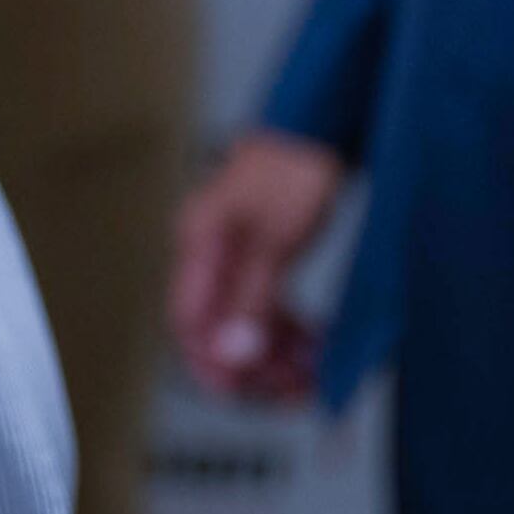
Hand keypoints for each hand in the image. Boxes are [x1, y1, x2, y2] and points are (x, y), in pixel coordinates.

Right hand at [169, 130, 345, 400]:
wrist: (324, 121)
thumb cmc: (295, 163)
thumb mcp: (276, 238)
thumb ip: (251, 299)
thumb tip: (232, 354)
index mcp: (199, 244)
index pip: (188, 323)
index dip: (212, 364)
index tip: (247, 393)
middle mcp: (210, 253)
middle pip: (216, 330)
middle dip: (252, 366)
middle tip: (293, 390)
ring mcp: (236, 255)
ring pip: (243, 323)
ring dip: (274, 355)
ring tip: (310, 373)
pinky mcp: (262, 254)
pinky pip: (265, 308)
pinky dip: (286, 332)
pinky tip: (311, 346)